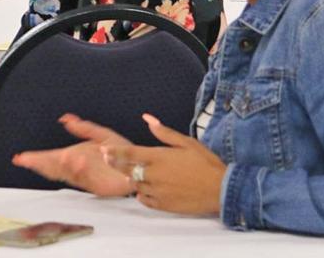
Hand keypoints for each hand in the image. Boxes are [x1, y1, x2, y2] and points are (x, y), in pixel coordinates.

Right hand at [12, 114, 134, 196]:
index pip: (50, 158)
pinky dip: (81, 169)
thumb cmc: (119, 151)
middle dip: (40, 164)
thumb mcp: (100, 134)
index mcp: (74, 157)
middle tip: (25, 160)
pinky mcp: (98, 185)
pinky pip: (87, 178)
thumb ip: (83, 127)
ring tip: (53, 155)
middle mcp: (77, 168)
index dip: (35, 158)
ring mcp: (86, 178)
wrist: (138, 164)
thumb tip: (65, 118)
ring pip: (68, 173)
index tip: (20, 157)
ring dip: (60, 164)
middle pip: (53, 168)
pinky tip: (76, 160)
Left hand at [101, 114, 225, 214]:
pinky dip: (142, 194)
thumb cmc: (206, 163)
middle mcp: (154, 175)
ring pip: (135, 185)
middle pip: (127, 169)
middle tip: (106, 159)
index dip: (114, 152)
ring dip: (131, 179)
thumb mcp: (187, 142)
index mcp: (159, 157)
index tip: (103, 150)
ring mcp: (157, 192)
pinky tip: (145, 189)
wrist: (220, 189)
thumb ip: (164, 132)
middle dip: (115, 163)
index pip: (129, 153)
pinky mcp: (162, 205)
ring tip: (129, 174)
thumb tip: (147, 118)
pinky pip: (144, 200)